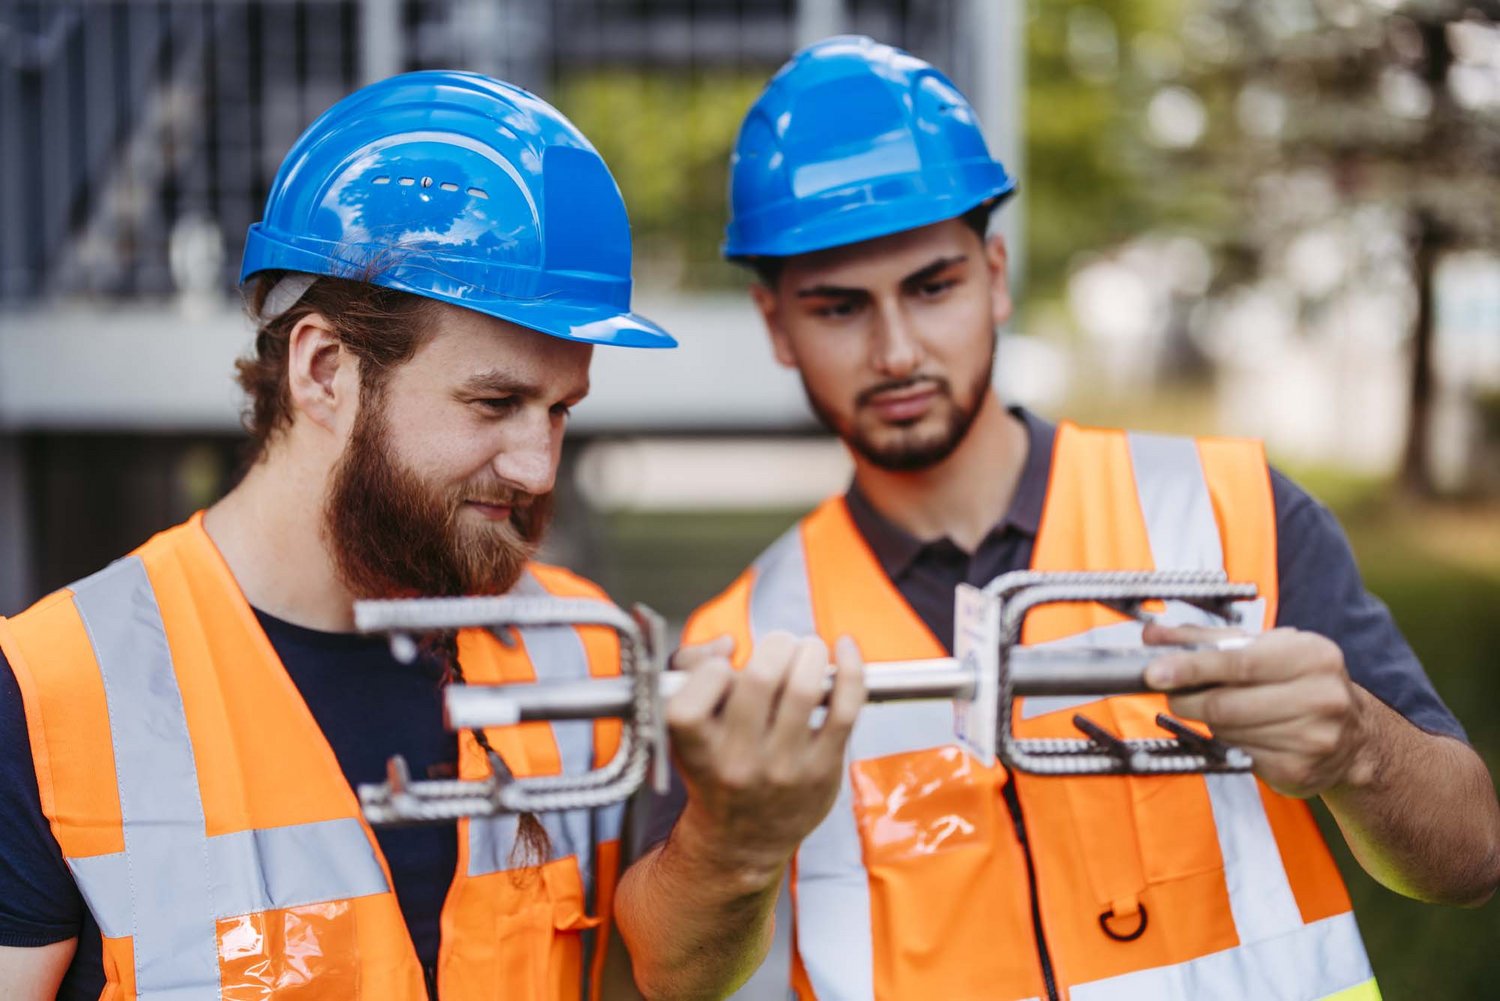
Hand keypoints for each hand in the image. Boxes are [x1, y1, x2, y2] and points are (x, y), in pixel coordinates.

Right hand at [665, 631, 865, 885]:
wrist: (741, 840)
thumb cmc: (713, 766)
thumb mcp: (682, 726)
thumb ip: (688, 669)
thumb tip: (728, 645)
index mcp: (695, 746)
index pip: (703, 685)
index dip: (716, 666)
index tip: (724, 671)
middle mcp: (738, 760)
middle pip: (762, 677)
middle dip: (776, 645)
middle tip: (779, 646)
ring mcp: (784, 767)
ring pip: (805, 687)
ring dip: (810, 652)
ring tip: (807, 651)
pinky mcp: (823, 769)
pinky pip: (845, 707)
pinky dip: (851, 669)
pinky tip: (847, 649)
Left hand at [1143, 622, 1376, 797]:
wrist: (1354, 737)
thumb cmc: (1298, 681)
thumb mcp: (1263, 648)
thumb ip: (1205, 640)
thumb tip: (1152, 636)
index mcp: (1312, 656)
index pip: (1238, 662)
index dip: (1191, 668)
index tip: (1154, 672)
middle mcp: (1322, 697)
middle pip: (1226, 704)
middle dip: (1187, 701)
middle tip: (1173, 695)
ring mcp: (1315, 739)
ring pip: (1228, 731)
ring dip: (1208, 723)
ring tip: (1217, 711)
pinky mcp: (1300, 771)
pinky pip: (1239, 756)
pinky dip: (1227, 744)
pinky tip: (1240, 733)